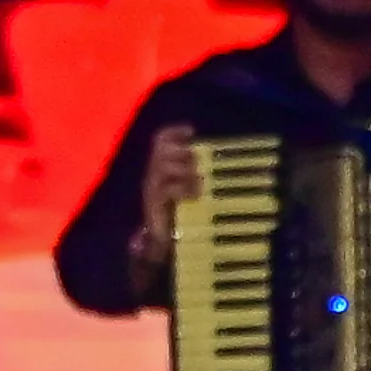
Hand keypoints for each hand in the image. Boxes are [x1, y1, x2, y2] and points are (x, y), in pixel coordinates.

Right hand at [138, 123, 200, 259]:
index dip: (174, 132)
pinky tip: (195, 193)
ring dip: (183, 169)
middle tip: (195, 161)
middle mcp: (153, 174)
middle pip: (160, 149)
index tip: (191, 130)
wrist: (161, 240)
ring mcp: (151, 188)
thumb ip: (197, 177)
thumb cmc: (180, 214)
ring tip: (198, 179)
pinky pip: (167, 188)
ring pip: (162, 165)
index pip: (160, 140)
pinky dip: (183, 188)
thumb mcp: (188, 191)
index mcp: (160, 168)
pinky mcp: (154, 203)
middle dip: (180, 151)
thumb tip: (219, 166)